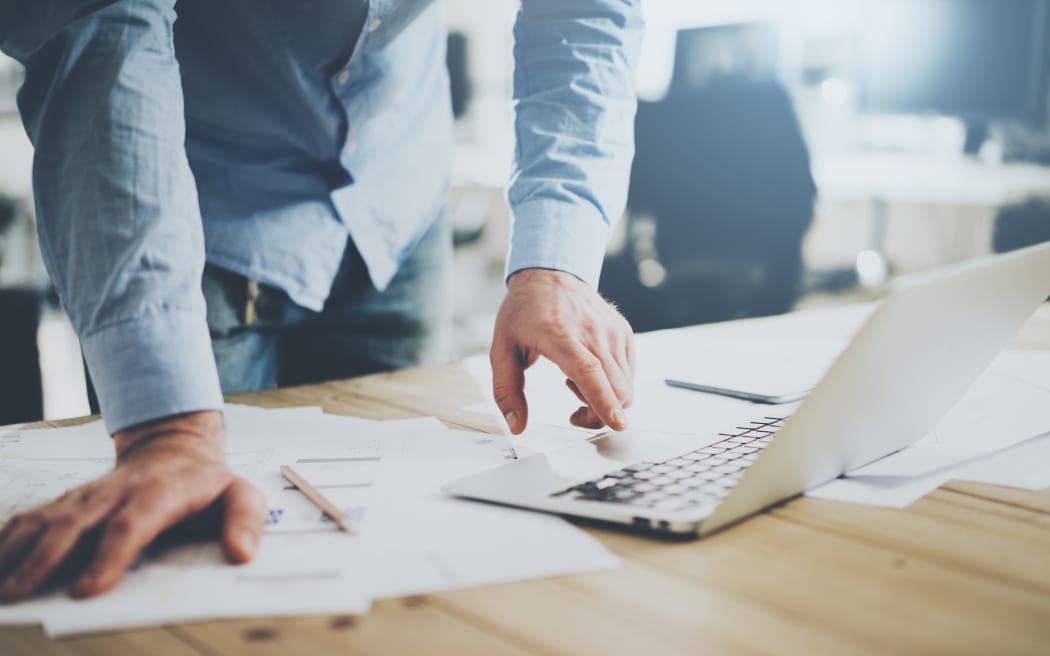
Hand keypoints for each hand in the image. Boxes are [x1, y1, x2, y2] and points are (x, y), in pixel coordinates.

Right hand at [0, 411, 265, 601]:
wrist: (175, 449)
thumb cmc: (207, 482)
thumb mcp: (241, 494)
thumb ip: (246, 521)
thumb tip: (240, 554)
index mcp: (159, 494)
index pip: (130, 526)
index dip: (108, 557)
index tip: (87, 591)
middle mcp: (114, 494)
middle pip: (74, 525)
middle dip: (44, 560)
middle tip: (20, 595)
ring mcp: (86, 497)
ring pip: (43, 521)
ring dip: (14, 552)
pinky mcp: (66, 503)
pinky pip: (27, 519)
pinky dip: (4, 540)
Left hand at [491, 268, 635, 433]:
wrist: (549, 274)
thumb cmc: (524, 311)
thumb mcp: (502, 349)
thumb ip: (506, 391)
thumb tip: (516, 426)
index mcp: (560, 335)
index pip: (589, 371)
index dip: (603, 400)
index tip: (617, 423)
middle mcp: (593, 332)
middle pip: (615, 387)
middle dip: (599, 414)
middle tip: (574, 412)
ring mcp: (613, 331)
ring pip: (625, 385)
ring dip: (604, 399)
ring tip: (575, 381)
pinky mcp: (624, 333)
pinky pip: (628, 374)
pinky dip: (612, 385)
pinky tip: (589, 370)